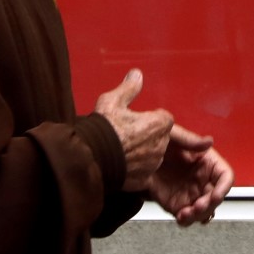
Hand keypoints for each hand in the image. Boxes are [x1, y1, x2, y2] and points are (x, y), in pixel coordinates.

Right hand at [94, 68, 174, 191]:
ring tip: (125, 149)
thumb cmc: (101, 128)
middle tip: (130, 134)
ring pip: (155, 155)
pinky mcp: (143, 179)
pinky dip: (138, 168)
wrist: (89, 157)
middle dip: (150, 135)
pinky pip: (145, 172)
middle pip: (162, 138)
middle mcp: (160, 145)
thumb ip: (128, 88)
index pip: (164, 119)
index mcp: (158, 124)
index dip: (152, 119)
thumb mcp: (112, 101)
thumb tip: (137, 74)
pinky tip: (124, 164)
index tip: (139, 119)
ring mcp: (152, 164)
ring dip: (145, 152)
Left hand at [148, 125, 235, 226]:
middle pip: (215, 197)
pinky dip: (186, 220)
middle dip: (209, 205)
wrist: (132, 156)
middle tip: (198, 206)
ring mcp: (189, 193)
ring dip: (198, 215)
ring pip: (203, 211)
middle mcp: (200, 179)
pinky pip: (186, 217)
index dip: (223, 187)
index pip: (224, 176)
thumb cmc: (154, 142)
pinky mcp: (175, 204)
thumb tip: (208, 141)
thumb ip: (191, 140)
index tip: (216, 195)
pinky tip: (180, 216)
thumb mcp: (172, 135)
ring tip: (186, 213)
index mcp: (205, 161)